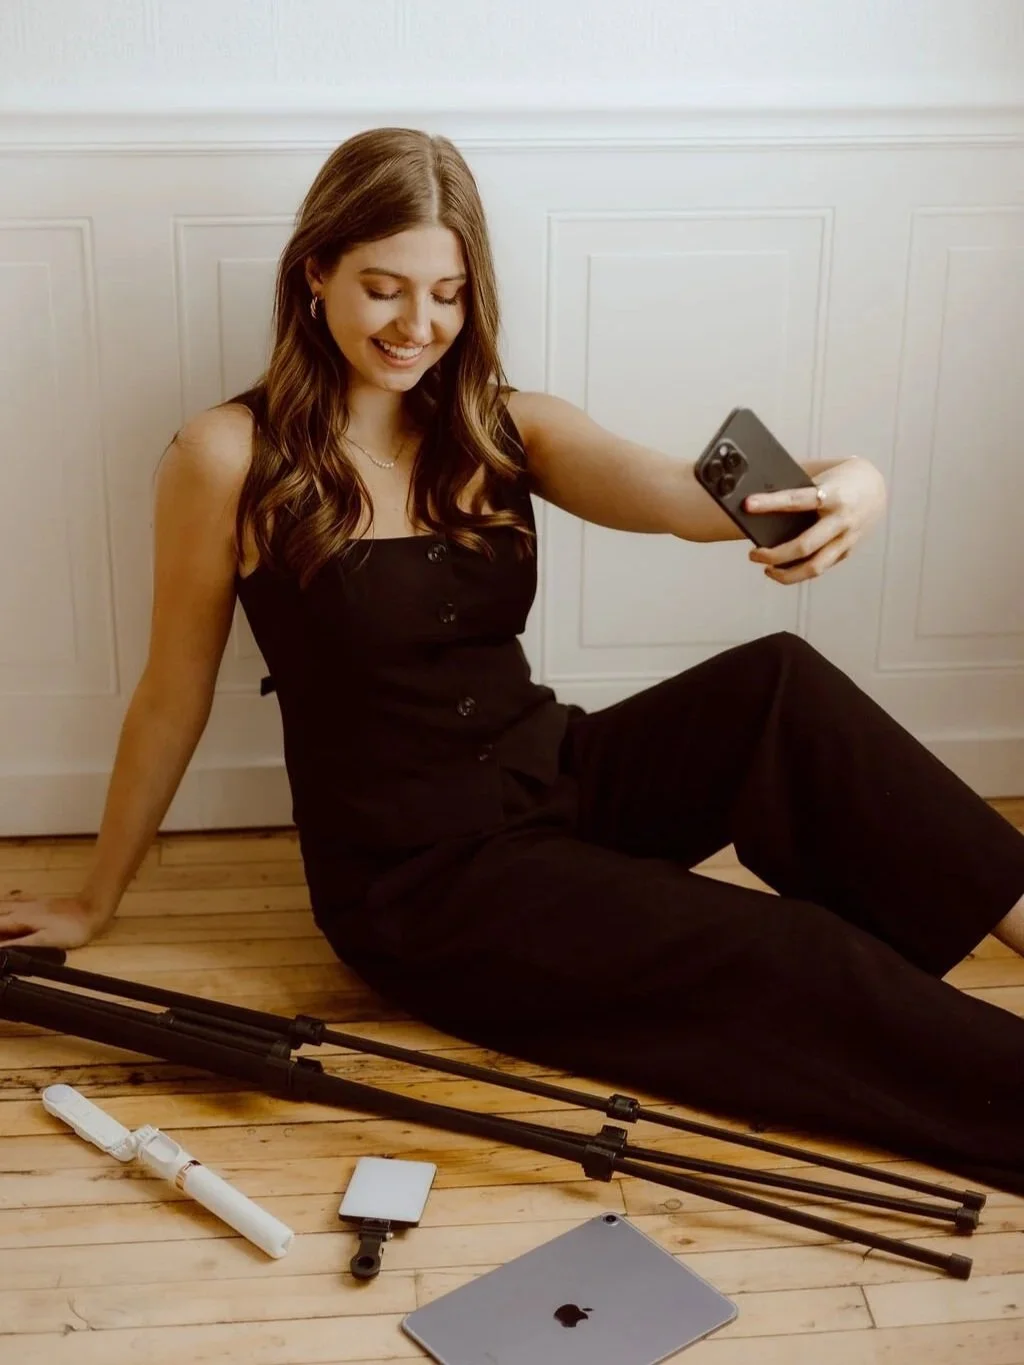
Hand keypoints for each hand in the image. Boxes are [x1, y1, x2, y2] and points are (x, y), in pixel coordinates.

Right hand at [0, 894, 108, 949]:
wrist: (91, 911)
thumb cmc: (70, 930)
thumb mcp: (44, 941)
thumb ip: (18, 945)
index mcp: (19, 918)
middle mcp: (20, 907)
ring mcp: (28, 902)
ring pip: (1, 904)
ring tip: (1, 929)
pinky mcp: (36, 900)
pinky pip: (12, 899)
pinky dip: (4, 904)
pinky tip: (5, 907)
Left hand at [744, 458, 886, 584]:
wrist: (876, 488)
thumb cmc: (840, 480)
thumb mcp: (822, 477)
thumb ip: (798, 491)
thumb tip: (759, 507)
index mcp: (834, 494)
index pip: (796, 500)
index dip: (769, 503)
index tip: (747, 505)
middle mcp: (842, 519)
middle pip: (804, 546)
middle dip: (774, 554)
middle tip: (753, 554)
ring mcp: (848, 539)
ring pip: (814, 566)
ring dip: (786, 573)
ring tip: (766, 569)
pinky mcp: (848, 551)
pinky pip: (821, 567)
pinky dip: (799, 571)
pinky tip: (783, 569)